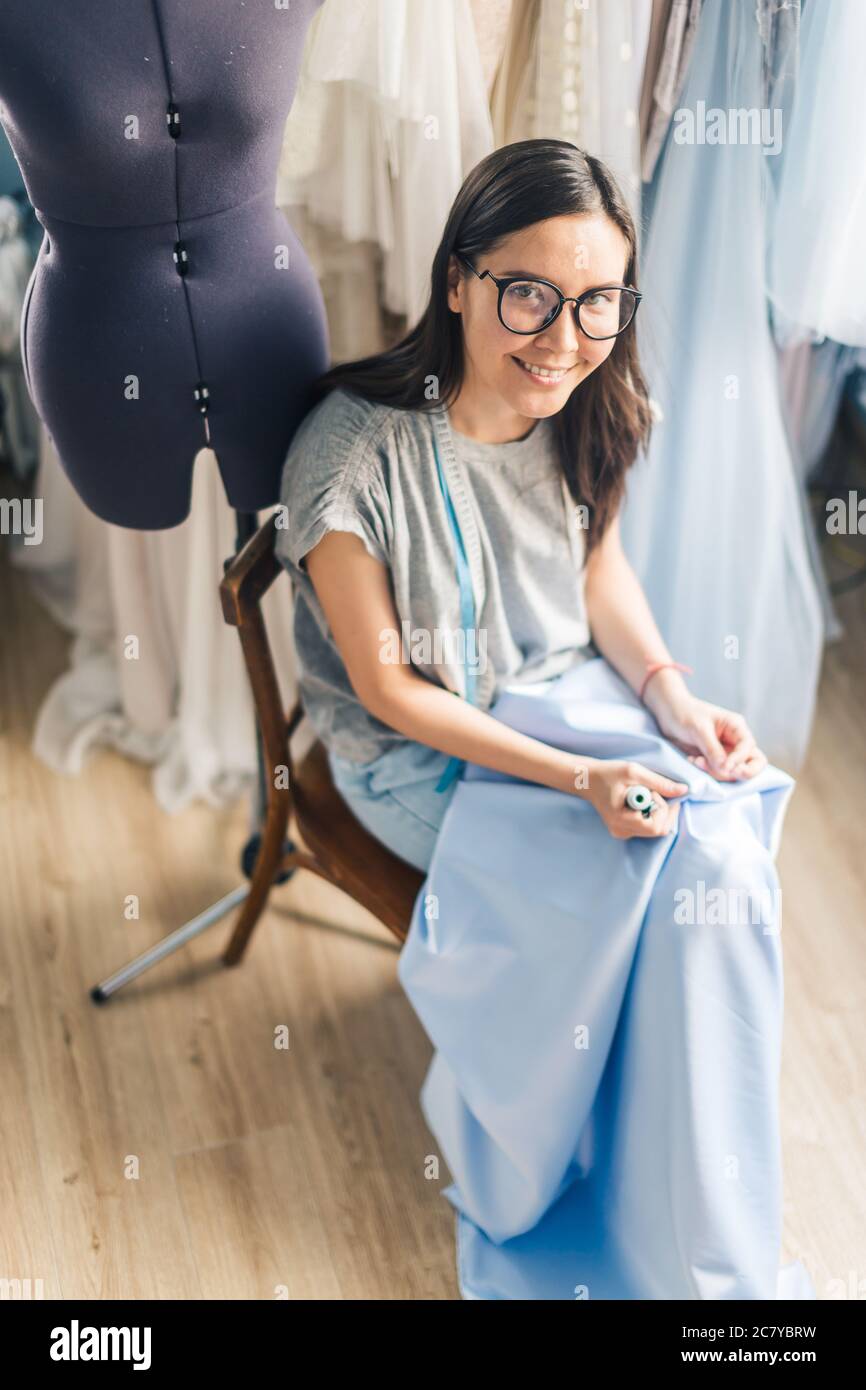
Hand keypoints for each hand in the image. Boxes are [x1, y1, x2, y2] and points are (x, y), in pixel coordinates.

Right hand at [586, 759, 688, 839]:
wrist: (587, 779)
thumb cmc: (607, 773)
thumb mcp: (633, 772)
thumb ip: (660, 783)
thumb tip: (684, 791)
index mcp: (621, 820)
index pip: (656, 826)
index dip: (663, 809)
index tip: (654, 791)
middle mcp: (621, 831)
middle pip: (659, 830)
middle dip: (663, 810)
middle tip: (653, 792)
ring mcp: (622, 832)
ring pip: (655, 829)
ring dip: (657, 811)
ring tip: (644, 794)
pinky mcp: (624, 830)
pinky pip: (647, 827)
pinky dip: (651, 813)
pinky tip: (641, 801)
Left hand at [648, 686, 766, 781]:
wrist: (668, 714)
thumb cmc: (685, 714)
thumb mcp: (699, 729)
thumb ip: (713, 749)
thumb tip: (726, 769)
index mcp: (736, 728)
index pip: (749, 747)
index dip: (740, 760)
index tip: (726, 767)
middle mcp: (736, 742)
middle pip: (754, 763)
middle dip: (741, 772)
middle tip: (723, 772)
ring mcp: (726, 753)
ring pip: (735, 772)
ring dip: (716, 772)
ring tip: (696, 761)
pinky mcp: (715, 761)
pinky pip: (718, 773)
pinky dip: (707, 772)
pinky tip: (693, 761)